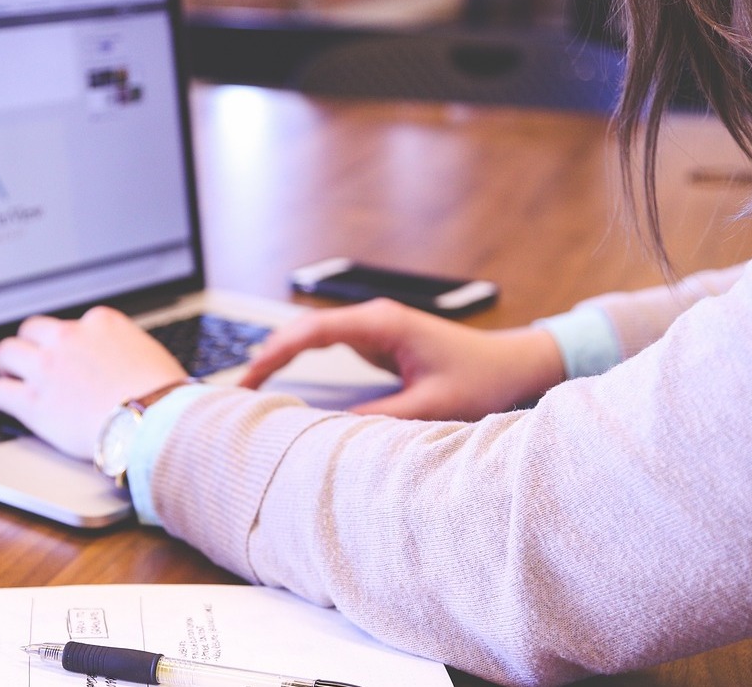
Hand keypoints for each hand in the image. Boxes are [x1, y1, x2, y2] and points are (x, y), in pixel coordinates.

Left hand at [0, 306, 187, 459]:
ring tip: (7, 375)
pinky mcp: (34, 402)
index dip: (67, 341)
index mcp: (101, 323)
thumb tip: (128, 363)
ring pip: (8, 352)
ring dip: (7, 364)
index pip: (73, 324)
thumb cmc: (164, 395)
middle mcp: (69, 338)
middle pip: (33, 329)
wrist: (155, 421)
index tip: (66, 352)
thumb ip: (127, 351)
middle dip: (30, 344)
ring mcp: (48, 369)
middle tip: (30, 359)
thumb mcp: (150, 355)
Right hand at [239, 298, 565, 420]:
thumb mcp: (431, 406)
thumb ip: (381, 418)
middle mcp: (374, 319)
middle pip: (304, 330)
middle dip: (268, 355)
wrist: (513, 365)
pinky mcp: (378, 341)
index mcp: (383, 324)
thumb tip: (330, 432)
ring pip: (312, 337)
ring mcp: (375, 328)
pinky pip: (328, 347)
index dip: (275, 353)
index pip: (313, 331)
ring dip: (282, 357)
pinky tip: (283, 381)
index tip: (249, 378)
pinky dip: (301, 362)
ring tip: (250, 389)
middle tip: (237, 391)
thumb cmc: (482, 379)